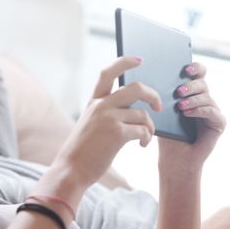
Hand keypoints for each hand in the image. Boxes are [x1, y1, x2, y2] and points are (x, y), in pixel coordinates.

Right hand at [56, 57, 160, 185]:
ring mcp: (108, 118)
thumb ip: (107, 113)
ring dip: (150, 126)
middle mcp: (101, 106)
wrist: (71, 170)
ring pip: (142, 114)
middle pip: (136, 88)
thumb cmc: (83, 151)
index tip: (140, 59)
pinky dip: (146, 138)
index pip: (108, 73)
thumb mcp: (90, 125)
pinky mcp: (117, 133)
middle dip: (153, 95)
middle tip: (158, 107)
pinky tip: (142, 144)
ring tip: (145, 137)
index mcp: (94, 102)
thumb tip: (136, 110)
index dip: (125, 62)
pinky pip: (143, 130)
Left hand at [158, 62, 225, 173]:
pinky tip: (187, 113)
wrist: (173, 160)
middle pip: (202, 83)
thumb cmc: (166, 136)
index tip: (184, 68)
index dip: (194, 67)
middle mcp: (204, 99)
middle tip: (178, 92)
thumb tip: (152, 80)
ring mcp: (213, 110)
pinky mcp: (219, 123)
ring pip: (207, 96)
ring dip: (193, 99)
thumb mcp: (162, 114)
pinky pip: (212, 112)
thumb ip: (162, 97)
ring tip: (180, 106)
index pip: (197, 73)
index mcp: (191, 93)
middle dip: (190, 85)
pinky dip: (199, 110)